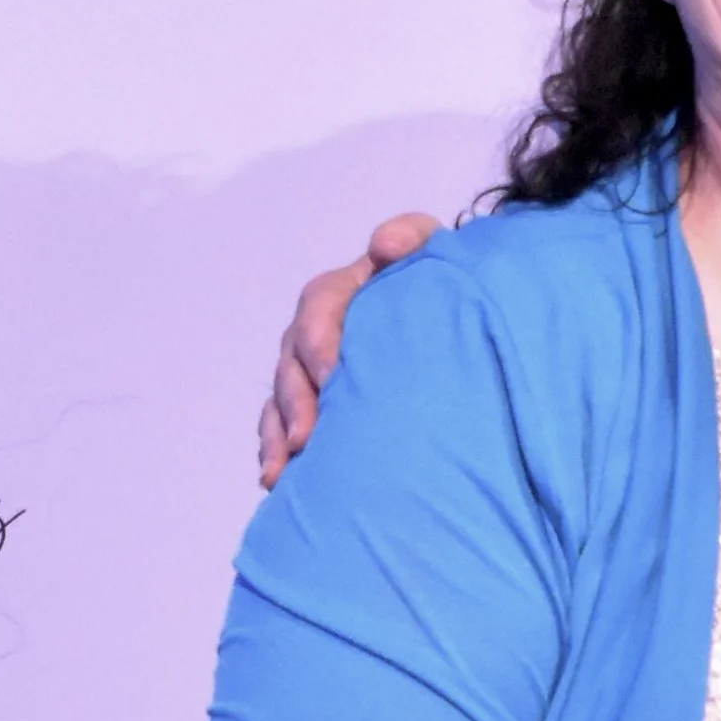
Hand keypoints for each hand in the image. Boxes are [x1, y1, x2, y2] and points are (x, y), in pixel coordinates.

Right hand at [257, 212, 437, 482]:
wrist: (442, 310)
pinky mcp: (312, 407)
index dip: (320, 341)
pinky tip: (280, 484)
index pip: (318, 309)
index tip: (332, 375)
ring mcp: (307, 373)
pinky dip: (279, 455)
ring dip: (278, 439)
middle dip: (295, 404)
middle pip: (291, 366)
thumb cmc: (431, 278)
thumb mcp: (426, 247)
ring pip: (280, 404)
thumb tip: (383, 244)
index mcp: (338, 293)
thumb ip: (409, 237)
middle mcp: (313, 333)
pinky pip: (283, 430)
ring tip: (281, 473)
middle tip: (305, 439)